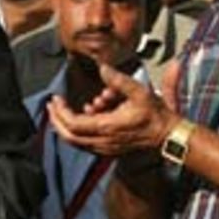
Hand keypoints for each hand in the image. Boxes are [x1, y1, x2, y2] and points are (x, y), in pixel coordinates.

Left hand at [48, 61, 177, 156]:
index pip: (73, 123)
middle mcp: (102, 141)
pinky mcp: (107, 150)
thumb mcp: (139, 92)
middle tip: (52, 106)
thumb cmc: (155, 115)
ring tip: (62, 110)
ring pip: (74, 142)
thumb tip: (103, 67)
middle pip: (68, 136)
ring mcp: (104, 148)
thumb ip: (118, 80)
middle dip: (56, 120)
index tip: (56, 98)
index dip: (61, 111)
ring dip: (65, 126)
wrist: (167, 135)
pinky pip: (84, 144)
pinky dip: (76, 132)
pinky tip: (82, 116)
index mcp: (107, 127)